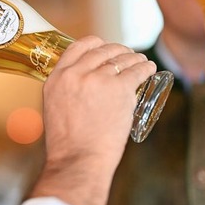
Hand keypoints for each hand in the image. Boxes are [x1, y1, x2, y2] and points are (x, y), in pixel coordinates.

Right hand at [29, 36, 155, 204]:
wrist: (78, 160)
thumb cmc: (67, 144)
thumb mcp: (54, 107)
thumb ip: (66, 91)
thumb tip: (83, 85)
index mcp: (57, 78)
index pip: (78, 47)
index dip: (95, 44)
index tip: (104, 47)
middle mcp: (76, 74)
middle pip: (102, 51)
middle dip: (118, 50)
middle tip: (127, 56)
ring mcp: (98, 80)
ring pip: (122, 59)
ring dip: (135, 58)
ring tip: (141, 61)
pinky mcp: (120, 89)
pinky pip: (137, 71)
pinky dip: (146, 68)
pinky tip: (150, 68)